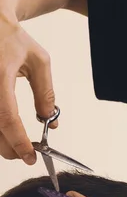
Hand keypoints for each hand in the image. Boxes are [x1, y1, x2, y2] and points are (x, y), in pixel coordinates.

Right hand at [0, 11, 56, 162]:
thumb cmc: (13, 40)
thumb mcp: (39, 61)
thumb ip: (45, 93)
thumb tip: (50, 121)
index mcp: (0, 76)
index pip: (7, 117)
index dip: (19, 141)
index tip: (31, 156)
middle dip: (9, 148)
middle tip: (27, 156)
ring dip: (0, 143)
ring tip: (18, 146)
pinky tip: (6, 132)